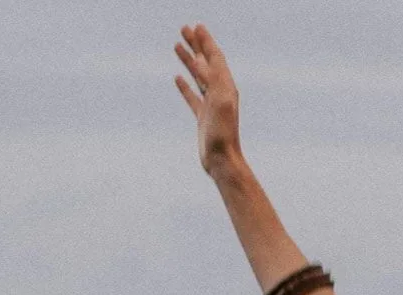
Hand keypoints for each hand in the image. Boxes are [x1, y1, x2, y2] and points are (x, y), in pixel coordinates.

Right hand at [174, 22, 241, 174]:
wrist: (222, 161)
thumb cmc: (222, 134)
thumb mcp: (219, 102)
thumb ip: (211, 79)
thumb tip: (198, 59)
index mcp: (226, 86)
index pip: (215, 58)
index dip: (206, 42)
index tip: (197, 26)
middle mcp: (220, 93)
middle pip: (206, 63)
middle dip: (196, 45)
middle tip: (184, 28)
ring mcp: (211, 105)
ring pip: (198, 76)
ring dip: (188, 60)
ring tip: (177, 45)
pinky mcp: (203, 118)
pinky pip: (192, 96)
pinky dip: (185, 85)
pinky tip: (177, 78)